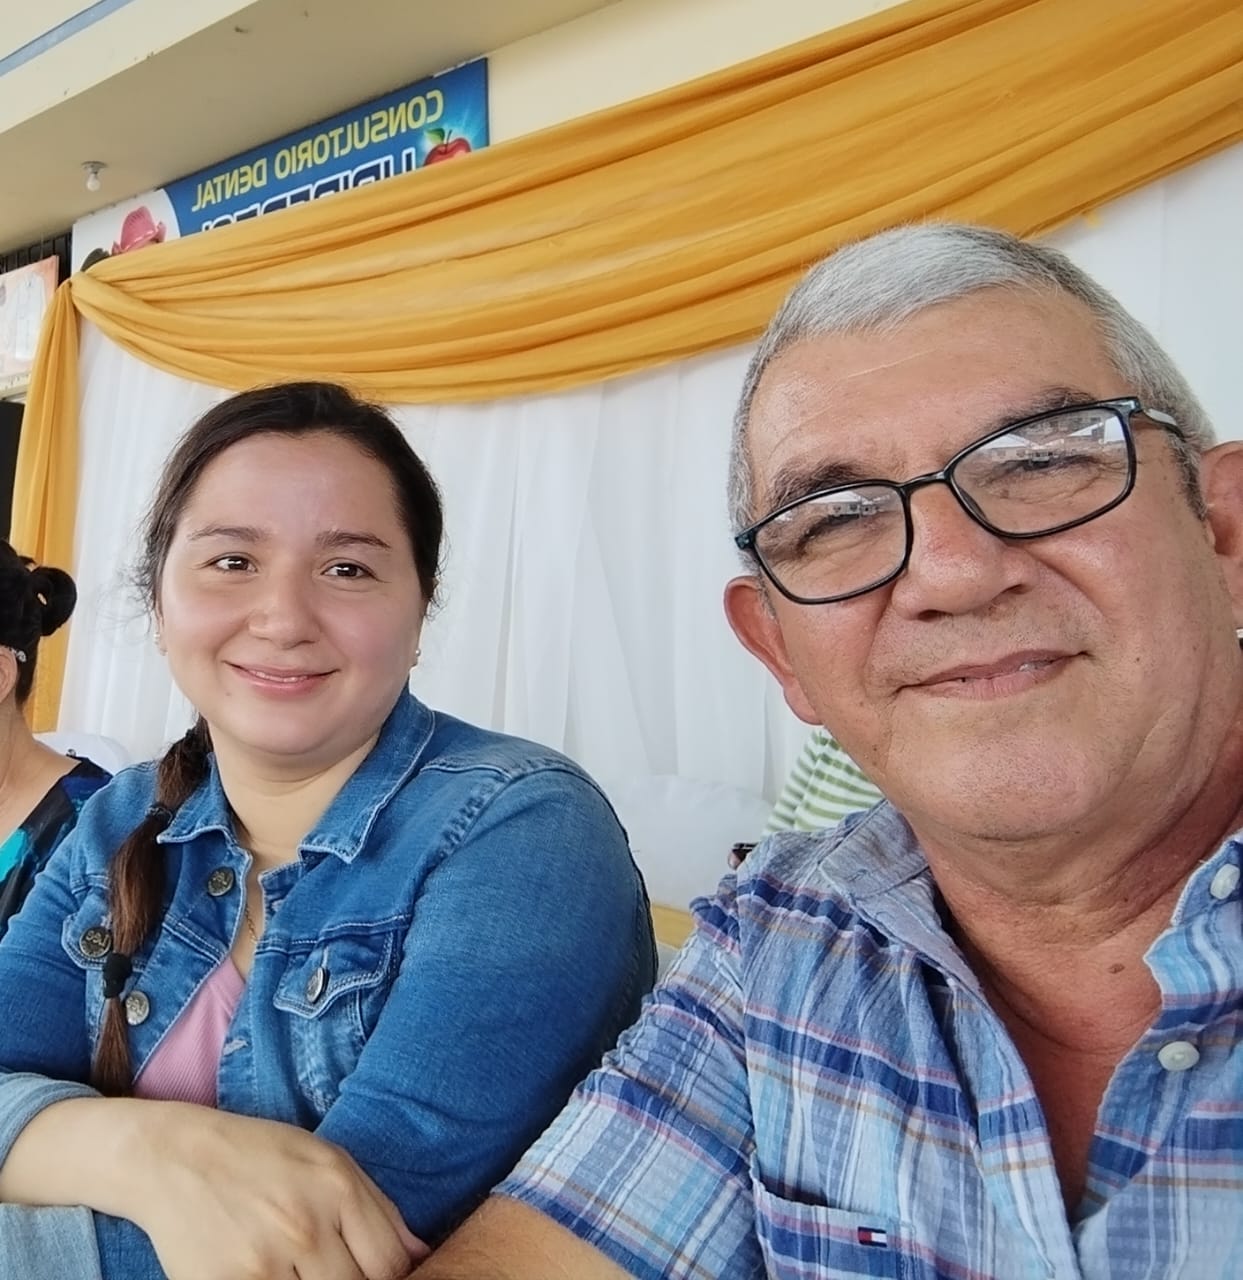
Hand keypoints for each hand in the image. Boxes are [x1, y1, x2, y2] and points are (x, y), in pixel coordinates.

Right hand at [126, 1103, 424, 1279]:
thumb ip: (379, 1209)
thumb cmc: (261, 1155)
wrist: (175, 1157)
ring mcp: (263, 1262)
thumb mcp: (328, 1161)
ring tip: (302, 1269)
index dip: (391, 1279)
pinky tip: (277, 1276)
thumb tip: (422, 1256)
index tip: (374, 1274)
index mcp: (336, 1187)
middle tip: (333, 1268)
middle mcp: (304, 1224)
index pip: (390, 1265)